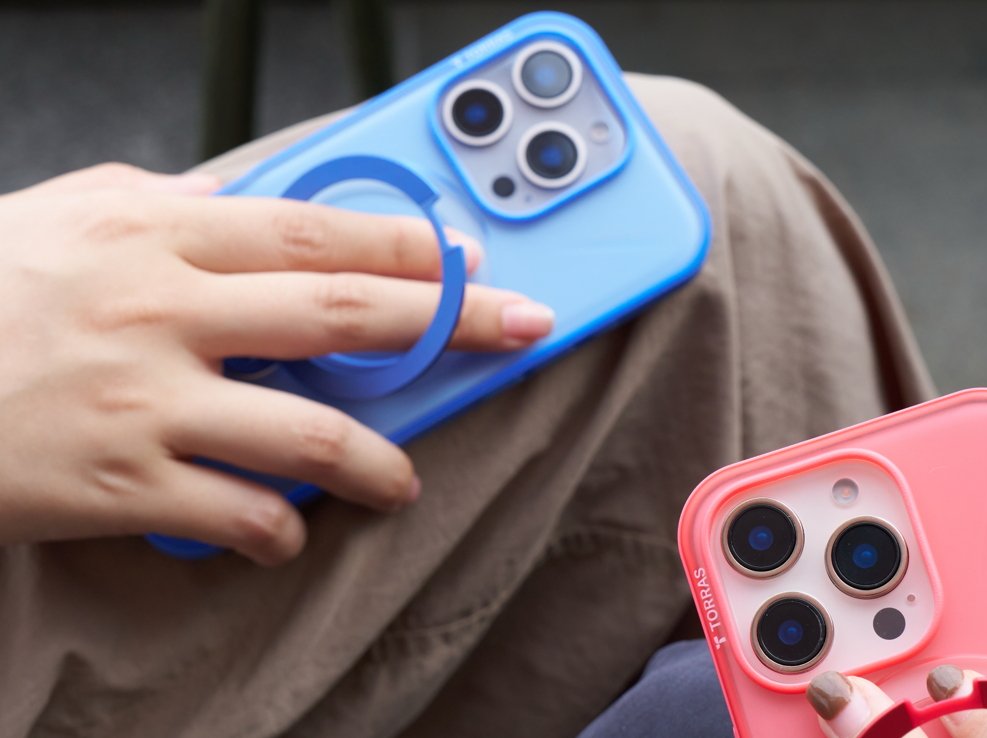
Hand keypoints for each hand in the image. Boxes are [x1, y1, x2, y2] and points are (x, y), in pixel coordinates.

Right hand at [0, 164, 554, 564]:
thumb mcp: (80, 212)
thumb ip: (181, 208)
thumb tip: (267, 203)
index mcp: (159, 231)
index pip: (319, 231)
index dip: (412, 245)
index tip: (475, 259)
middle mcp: (164, 311)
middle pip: (345, 315)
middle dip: (453, 323)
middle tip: (523, 330)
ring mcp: (144, 402)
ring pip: (306, 437)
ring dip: (377, 463)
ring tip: (401, 481)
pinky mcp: (118, 485)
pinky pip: (232, 517)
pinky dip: (273, 533)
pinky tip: (281, 534)